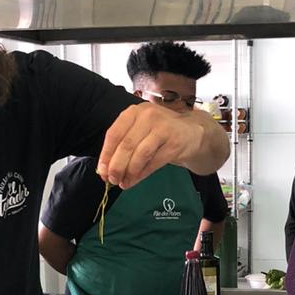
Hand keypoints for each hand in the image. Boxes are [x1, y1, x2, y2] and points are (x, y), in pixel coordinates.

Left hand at [97, 103, 218, 186]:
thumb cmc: (160, 133)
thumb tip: (104, 170)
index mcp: (134, 112)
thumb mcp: (139, 132)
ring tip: (124, 183)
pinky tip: (135, 181)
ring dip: (129, 172)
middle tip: (112, 180)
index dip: (106, 155)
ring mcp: (162, 128)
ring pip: (140, 154)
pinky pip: (154, 162)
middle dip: (116, 166)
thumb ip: (123, 147)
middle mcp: (147, 116)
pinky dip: (142, 174)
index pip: (114, 134)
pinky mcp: (175, 142)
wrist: (192, 132)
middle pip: (126, 145)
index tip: (102, 172)